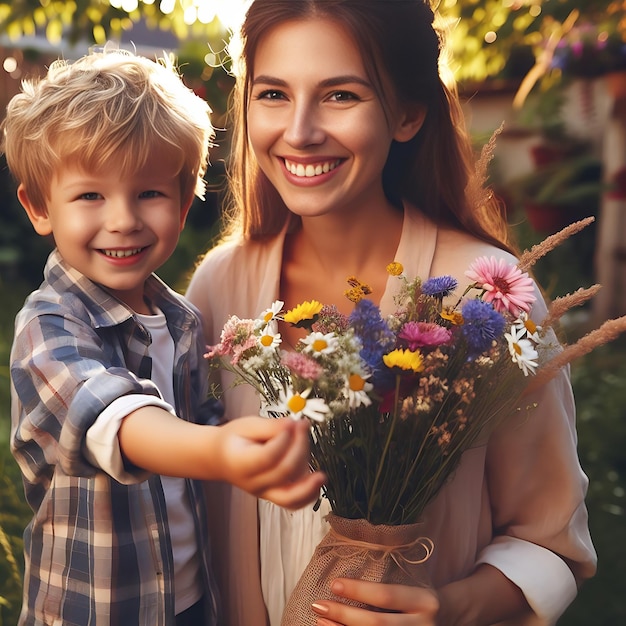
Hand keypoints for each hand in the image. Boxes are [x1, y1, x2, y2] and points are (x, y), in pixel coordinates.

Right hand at [213, 416, 325, 508]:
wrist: (222, 459)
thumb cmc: (234, 439)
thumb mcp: (246, 425)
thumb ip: (270, 426)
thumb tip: (293, 424)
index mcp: (240, 464)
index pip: (267, 457)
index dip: (284, 439)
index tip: (290, 422)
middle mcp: (253, 484)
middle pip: (284, 471)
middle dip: (299, 445)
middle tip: (302, 424)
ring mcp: (265, 494)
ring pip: (292, 492)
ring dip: (306, 465)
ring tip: (305, 441)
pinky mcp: (275, 496)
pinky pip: (295, 503)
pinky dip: (310, 493)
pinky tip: (318, 478)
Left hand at [311, 579, 438, 625]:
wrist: (449, 622)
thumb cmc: (419, 603)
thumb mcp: (412, 591)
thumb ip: (386, 592)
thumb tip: (340, 586)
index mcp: (424, 602)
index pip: (386, 596)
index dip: (359, 590)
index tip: (333, 583)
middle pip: (377, 624)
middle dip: (344, 615)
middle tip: (318, 605)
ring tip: (320, 622)